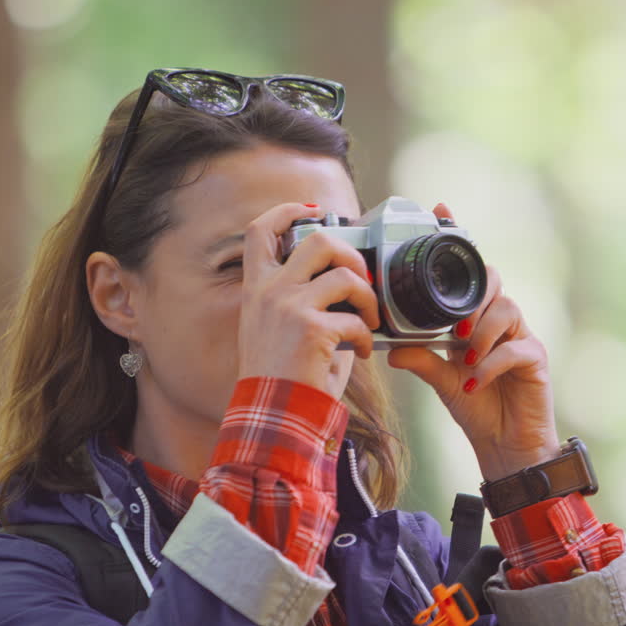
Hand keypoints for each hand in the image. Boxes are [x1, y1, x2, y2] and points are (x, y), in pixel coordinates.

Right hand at [236, 202, 380, 396]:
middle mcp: (269, 291)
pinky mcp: (312, 328)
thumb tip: (345, 281)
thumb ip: (301, 299)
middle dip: (351, 254)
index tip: (314, 211)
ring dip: (368, 297)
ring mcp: (289, 306)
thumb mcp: (277, 328)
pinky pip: (356, 319)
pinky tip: (360, 352)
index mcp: (256, 288)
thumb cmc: (279, 377)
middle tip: (361, 278)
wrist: (271, 414)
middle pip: (317, 239)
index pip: (259, 230)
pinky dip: (366, 336)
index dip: (287, 210)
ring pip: (345, 274)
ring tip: (369, 320)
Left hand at [387, 203, 560, 480]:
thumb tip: (391, 347)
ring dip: (481, 332)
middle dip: (473, 296)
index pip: (470, 273)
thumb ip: (421, 359)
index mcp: (477, 318)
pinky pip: (516, 349)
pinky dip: (492, 363)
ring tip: (465, 356)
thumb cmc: (478, 408)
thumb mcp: (441, 380)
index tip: (442, 210)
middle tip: (456, 327)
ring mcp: (522, 338)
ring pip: (507, 310)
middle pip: (495, 281)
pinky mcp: (536, 361)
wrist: (505, 448)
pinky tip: (475, 380)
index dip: (460, 239)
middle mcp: (502, 322)